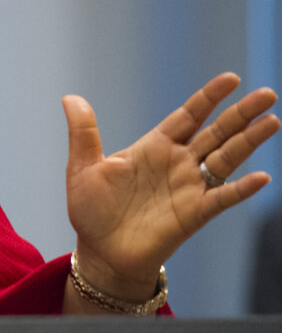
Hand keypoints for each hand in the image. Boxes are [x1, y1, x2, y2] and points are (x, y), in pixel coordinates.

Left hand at [63, 73, 278, 299]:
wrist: (100, 253)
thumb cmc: (91, 211)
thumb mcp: (83, 167)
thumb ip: (83, 133)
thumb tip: (70, 97)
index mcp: (153, 147)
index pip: (188, 115)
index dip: (209, 97)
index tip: (231, 79)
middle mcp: (177, 164)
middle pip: (216, 132)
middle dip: (241, 113)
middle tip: (267, 94)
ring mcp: (189, 188)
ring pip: (226, 158)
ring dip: (249, 141)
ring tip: (272, 121)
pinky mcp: (194, 214)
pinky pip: (223, 198)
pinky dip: (241, 188)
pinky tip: (261, 177)